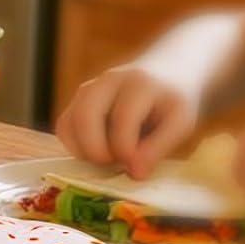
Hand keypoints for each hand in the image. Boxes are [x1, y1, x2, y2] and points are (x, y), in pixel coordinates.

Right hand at [54, 64, 198, 178]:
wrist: (164, 70)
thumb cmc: (173, 101)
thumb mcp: (180, 123)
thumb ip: (158, 148)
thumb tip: (134, 173)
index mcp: (139, 84)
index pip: (123, 119)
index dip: (126, 150)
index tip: (136, 170)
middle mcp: (107, 81)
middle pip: (86, 116)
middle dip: (96, 151)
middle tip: (115, 165)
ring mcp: (88, 88)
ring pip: (69, 122)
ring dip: (83, 150)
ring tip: (107, 159)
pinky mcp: (77, 99)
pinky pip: (64, 125)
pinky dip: (74, 145)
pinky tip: (96, 151)